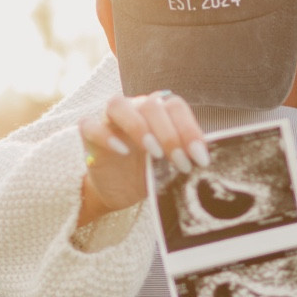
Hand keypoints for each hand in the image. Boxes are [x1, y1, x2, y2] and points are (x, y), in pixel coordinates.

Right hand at [77, 93, 210, 230]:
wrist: (120, 191)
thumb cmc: (149, 173)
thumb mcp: (171, 167)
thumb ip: (185, 157)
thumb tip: (207, 162)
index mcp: (159, 112)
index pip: (175, 106)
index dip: (190, 130)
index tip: (201, 158)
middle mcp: (135, 108)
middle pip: (151, 105)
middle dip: (169, 135)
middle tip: (181, 163)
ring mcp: (110, 119)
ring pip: (119, 105)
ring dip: (139, 126)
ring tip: (154, 153)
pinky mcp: (89, 134)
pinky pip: (91, 125)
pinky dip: (106, 136)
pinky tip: (121, 151)